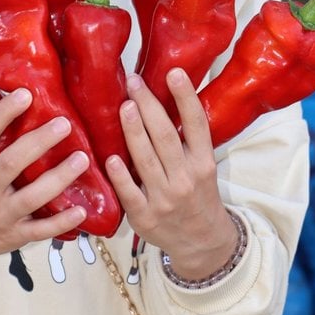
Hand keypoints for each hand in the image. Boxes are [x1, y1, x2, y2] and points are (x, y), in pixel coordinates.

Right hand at [0, 88, 88, 285]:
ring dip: (60, 177)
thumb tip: (19, 107)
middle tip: (64, 124)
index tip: (25, 94)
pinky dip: (62, 222)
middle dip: (40, 141)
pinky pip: (41, 230)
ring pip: (32, 196)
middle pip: (12, 163)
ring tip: (82, 159)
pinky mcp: (13, 237)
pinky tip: (82, 209)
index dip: (4, 112)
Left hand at [105, 68, 237, 279]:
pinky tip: (111, 158)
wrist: (202, 242)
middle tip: (134, 81)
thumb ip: (186, 138)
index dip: (185, 97)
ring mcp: (165, 199)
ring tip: (125, 106)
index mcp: (203, 162)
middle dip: (148, 106)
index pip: (195, 124)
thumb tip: (165, 95)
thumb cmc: (198, 193)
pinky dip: (121, 176)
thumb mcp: (202, 165)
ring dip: (133, 131)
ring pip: (146, 159)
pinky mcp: (145, 217)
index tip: (173, 72)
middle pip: (165, 136)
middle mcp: (186, 178)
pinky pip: (130, 193)